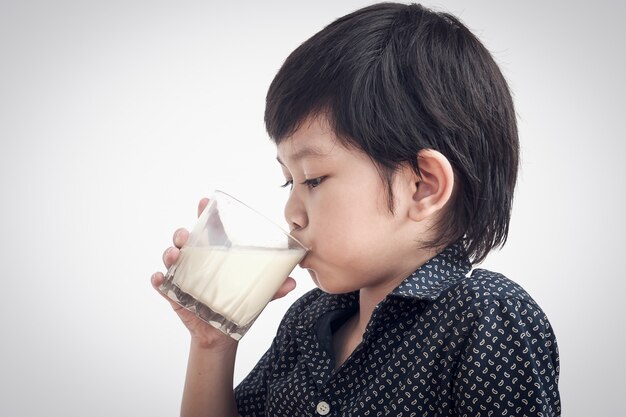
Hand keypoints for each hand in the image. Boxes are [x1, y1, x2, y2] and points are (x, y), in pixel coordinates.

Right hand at [151, 198, 296, 348]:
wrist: (223, 333)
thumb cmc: (237, 305)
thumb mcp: (256, 295)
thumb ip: (272, 288)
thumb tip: (292, 283)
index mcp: (215, 255)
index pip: (208, 229)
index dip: (204, 213)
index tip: (204, 201)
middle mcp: (196, 262)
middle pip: (184, 241)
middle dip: (182, 234)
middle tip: (185, 236)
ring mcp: (183, 277)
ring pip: (171, 259)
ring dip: (169, 254)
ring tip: (173, 255)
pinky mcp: (174, 295)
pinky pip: (161, 285)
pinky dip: (158, 281)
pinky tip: (160, 278)